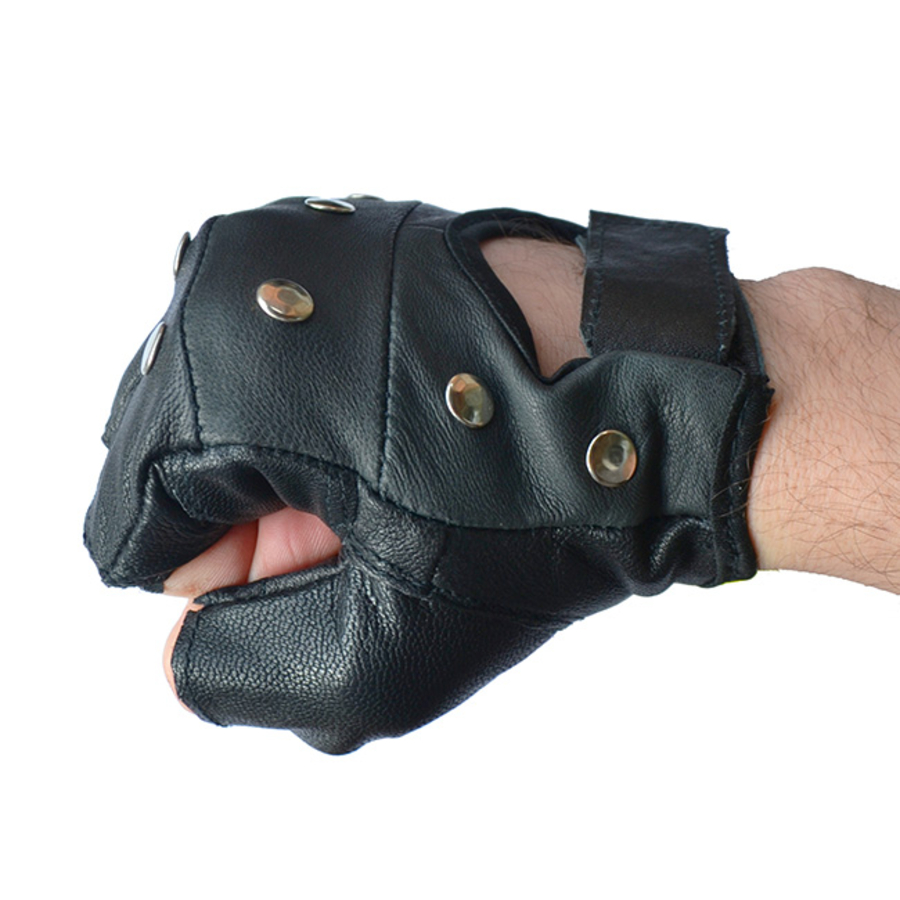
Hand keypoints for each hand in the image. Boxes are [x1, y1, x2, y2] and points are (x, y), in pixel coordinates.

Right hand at [162, 236, 589, 698]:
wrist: (668, 392)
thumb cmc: (544, 508)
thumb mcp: (384, 649)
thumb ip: (245, 671)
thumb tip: (190, 644)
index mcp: (218, 369)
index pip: (135, 518)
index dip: (219, 581)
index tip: (317, 580)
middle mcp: (238, 275)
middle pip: (182, 456)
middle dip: (255, 522)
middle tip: (367, 539)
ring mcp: (300, 240)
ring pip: (241, 403)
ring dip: (298, 467)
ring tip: (399, 488)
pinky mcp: (357, 235)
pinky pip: (297, 350)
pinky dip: (329, 408)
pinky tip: (412, 433)